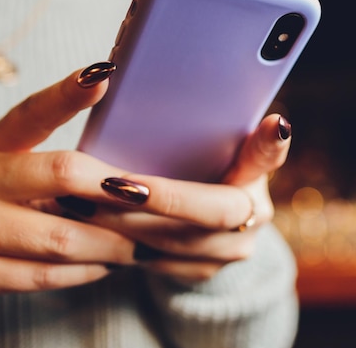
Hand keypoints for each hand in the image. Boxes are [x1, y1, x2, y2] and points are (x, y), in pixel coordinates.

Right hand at [0, 63, 136, 311]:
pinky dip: (88, 272)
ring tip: (142, 245)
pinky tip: (109, 266)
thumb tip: (129, 175)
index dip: (68, 93)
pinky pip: (48, 275)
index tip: (103, 74)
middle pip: (62, 173)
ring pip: (63, 237)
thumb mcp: (7, 172)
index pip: (33, 113)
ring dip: (112, 243)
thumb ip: (53, 168)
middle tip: (150, 197)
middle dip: (116, 188)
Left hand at [59, 113, 292, 280]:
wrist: (206, 220)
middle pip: (214, 211)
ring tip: (80, 203)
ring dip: (125, 224)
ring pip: (177, 242)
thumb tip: (148, 86)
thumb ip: (201, 123)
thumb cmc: (198, 165)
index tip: (274, 124)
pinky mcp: (203, 270)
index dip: (270, 143)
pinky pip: (158, 262)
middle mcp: (254, 215)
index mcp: (257, 173)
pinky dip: (120, 245)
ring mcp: (231, 249)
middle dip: (160, 199)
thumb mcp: (206, 142)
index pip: (269, 154)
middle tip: (110, 184)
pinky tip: (86, 228)